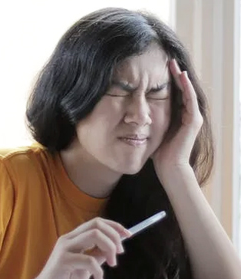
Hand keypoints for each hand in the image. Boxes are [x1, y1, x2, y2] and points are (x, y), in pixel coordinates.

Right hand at [26, 217, 130, 278]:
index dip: (114, 226)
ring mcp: (64, 248)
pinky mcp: (63, 261)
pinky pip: (88, 259)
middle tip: (121, 252)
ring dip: (109, 248)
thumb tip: (113, 248)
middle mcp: (68, 238)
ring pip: (94, 235)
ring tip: (113, 264)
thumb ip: (97, 256)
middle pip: (97, 224)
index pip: (97, 222)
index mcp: (74, 238)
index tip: (128, 234)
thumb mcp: (87, 268)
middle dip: (114, 235)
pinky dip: (99, 270)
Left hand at [152, 59, 202, 179]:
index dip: (167, 82)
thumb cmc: (159, 152)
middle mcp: (186, 115)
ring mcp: (192, 117)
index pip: (173, 94)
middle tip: (168, 61)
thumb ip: (148, 122)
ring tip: (174, 64)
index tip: (158, 70)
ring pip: (187, 92)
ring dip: (181, 77)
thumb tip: (133, 114)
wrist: (169, 167)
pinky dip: (186, 88)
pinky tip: (181, 76)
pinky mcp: (194, 121)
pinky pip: (190, 100)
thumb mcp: (152, 131)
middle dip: (174, 76)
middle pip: (181, 90)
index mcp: (176, 116)